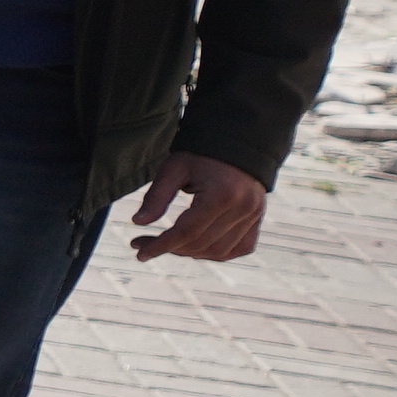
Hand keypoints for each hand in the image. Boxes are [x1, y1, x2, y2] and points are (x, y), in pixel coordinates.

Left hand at [129, 153, 265, 263]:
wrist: (237, 143)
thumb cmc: (201, 153)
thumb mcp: (174, 168)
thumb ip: (156, 196)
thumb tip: (138, 222)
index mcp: (221, 195)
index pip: (186, 232)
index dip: (160, 246)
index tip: (139, 254)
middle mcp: (242, 209)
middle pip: (200, 244)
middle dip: (169, 248)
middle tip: (144, 244)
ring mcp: (254, 215)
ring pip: (219, 251)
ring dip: (191, 253)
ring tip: (168, 245)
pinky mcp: (258, 218)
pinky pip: (241, 248)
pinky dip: (218, 253)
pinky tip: (197, 247)